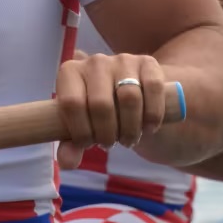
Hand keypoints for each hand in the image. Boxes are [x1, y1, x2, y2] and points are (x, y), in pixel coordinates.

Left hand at [55, 53, 165, 168]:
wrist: (131, 94)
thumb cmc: (98, 114)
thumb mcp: (83, 128)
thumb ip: (71, 145)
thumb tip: (68, 163)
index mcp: (70, 72)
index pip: (71, 103)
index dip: (80, 131)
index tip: (88, 144)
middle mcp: (95, 61)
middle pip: (101, 104)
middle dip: (107, 133)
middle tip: (110, 144)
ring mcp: (123, 59)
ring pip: (129, 98)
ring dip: (130, 128)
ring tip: (127, 139)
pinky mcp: (148, 62)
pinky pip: (153, 89)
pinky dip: (153, 116)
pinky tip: (149, 128)